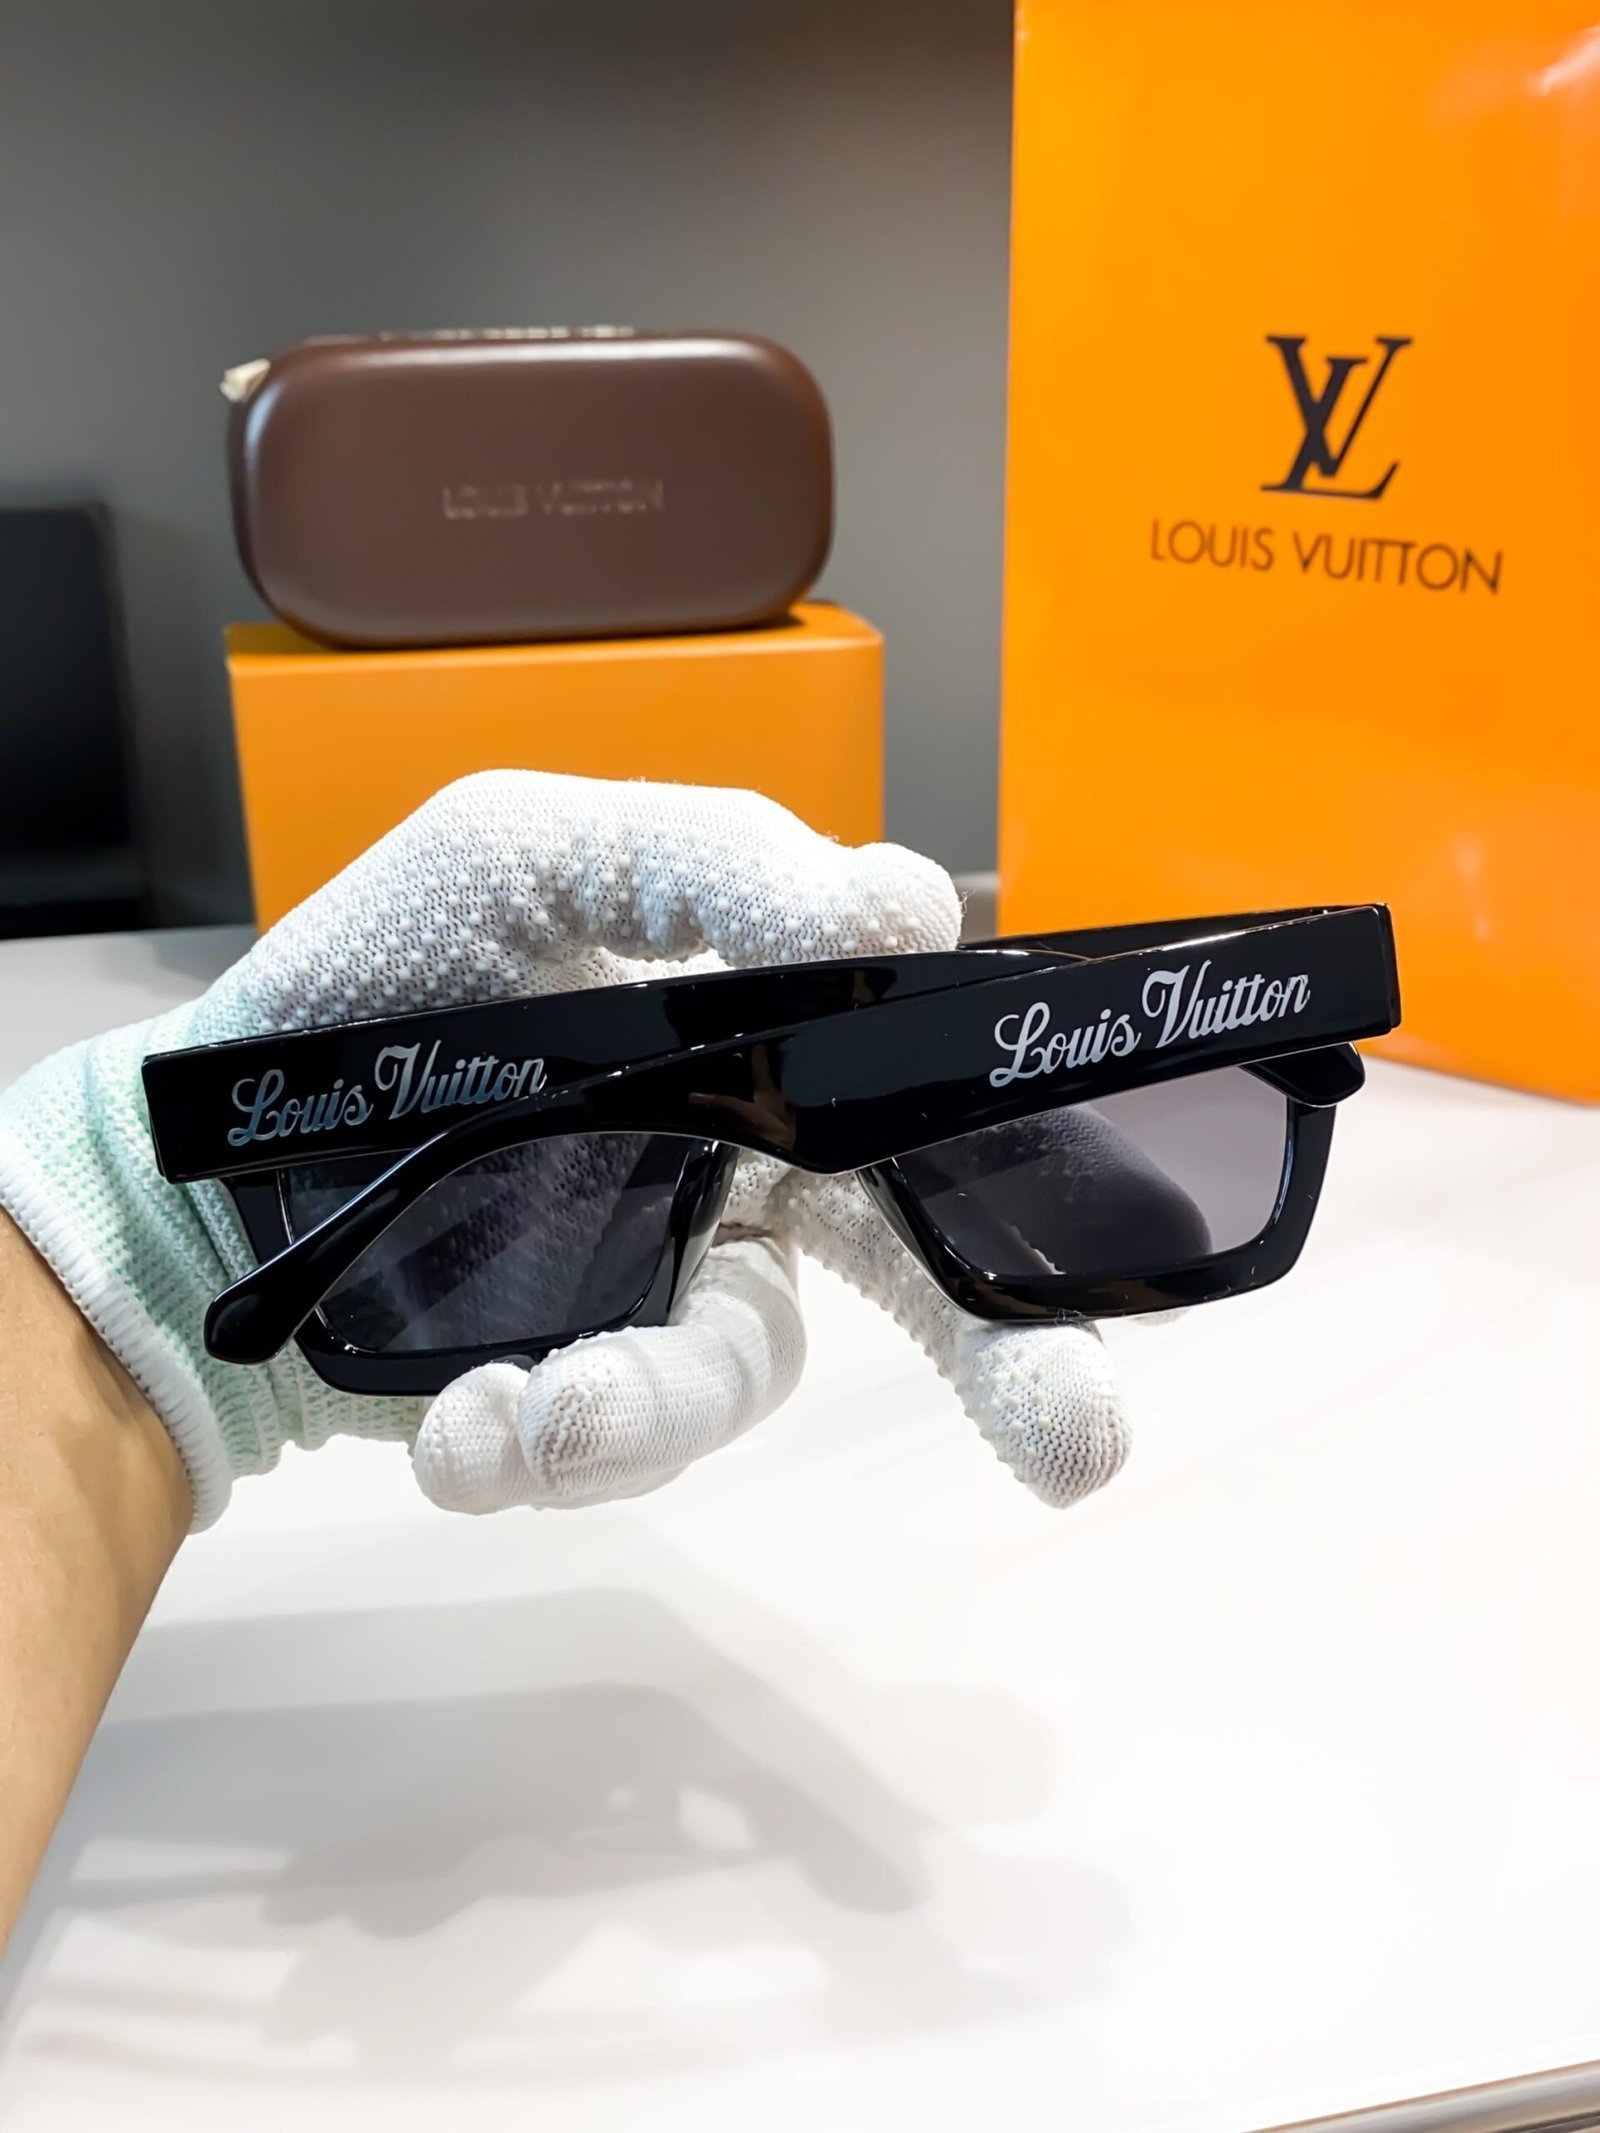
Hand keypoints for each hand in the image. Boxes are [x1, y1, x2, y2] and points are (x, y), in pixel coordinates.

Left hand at [0, 773, 1127, 1525]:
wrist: (210, 1153)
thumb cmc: (370, 980)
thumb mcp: (522, 854)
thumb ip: (705, 858)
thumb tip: (892, 914)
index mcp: (758, 1044)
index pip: (918, 1073)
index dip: (995, 1107)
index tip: (1022, 1101)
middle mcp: (739, 1175)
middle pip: (915, 1266)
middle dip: (1015, 1361)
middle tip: (1079, 1441)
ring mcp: (655, 1286)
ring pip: (737, 1367)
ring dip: (651, 1405)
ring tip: (537, 1417)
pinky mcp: (569, 1385)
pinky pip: (602, 1435)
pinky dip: (526, 1439)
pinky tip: (457, 1424)